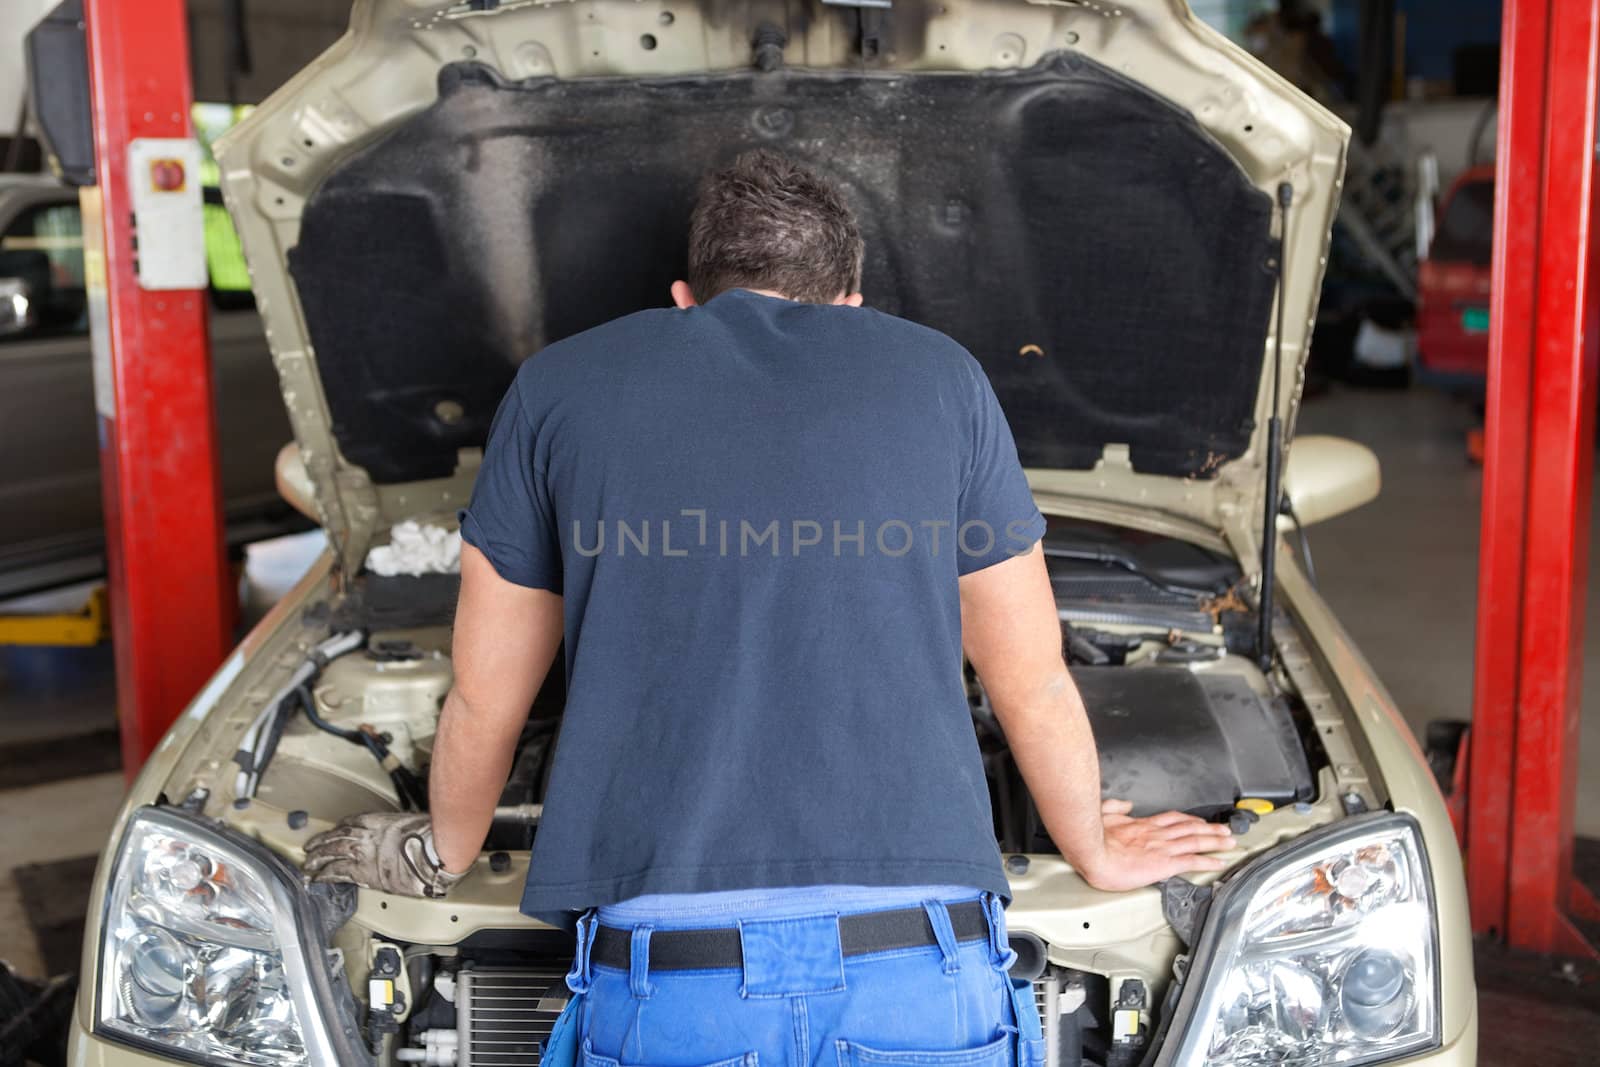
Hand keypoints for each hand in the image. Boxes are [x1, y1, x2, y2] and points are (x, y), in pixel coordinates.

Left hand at [303, 813, 468, 898]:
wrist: (431, 852)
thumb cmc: (430, 838)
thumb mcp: (413, 825)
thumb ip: (401, 831)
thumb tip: (404, 837)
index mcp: (379, 821)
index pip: (354, 822)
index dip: (341, 827)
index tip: (335, 830)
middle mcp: (366, 834)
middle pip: (338, 836)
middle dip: (322, 842)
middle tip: (310, 847)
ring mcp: (363, 853)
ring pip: (332, 853)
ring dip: (318, 858)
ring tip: (308, 865)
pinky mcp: (363, 872)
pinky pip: (338, 873)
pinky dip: (325, 875)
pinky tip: (317, 879)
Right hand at [1076, 799, 1234, 891]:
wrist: (1093, 853)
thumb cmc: (1093, 838)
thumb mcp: (1102, 814)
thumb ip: (1116, 807)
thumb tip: (1126, 804)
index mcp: (1143, 825)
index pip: (1173, 819)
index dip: (1190, 819)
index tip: (1199, 821)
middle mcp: (1157, 835)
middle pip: (1190, 828)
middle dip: (1210, 829)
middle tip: (1225, 830)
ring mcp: (1162, 848)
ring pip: (1196, 842)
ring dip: (1216, 842)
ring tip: (1230, 842)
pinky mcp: (1164, 864)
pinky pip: (1192, 862)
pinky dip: (1208, 861)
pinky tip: (1219, 863)